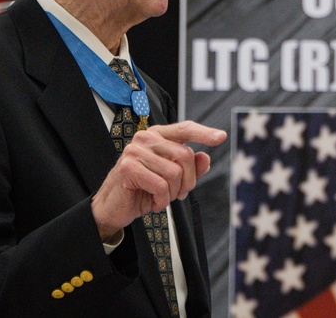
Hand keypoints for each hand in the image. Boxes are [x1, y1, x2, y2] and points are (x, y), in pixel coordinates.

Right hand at [91, 121, 225, 241]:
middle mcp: (146, 138)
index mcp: (158, 136)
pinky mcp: (129, 167)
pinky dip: (161, 200)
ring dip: (172, 193)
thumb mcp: (172, 180)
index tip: (220, 137)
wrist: (114, 207)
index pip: (185, 128)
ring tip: (160, 197)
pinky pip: (161, 186)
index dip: (204, 133)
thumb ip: (190, 168)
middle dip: (187, 181)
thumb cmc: (142, 190)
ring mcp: (136, 150)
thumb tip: (205, 156)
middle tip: (177, 194)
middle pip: (185, 156)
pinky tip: (153, 202)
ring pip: (174, 173)